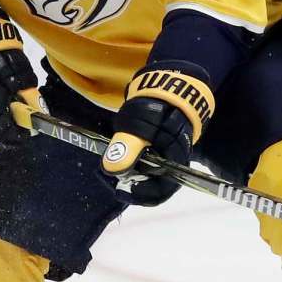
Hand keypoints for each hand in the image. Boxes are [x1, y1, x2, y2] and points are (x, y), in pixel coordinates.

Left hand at [101, 63, 213, 205]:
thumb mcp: (141, 126)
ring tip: (107, 167)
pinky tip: (115, 157)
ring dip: (125, 175)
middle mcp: (171, 165)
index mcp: (174, 163)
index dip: (139, 195)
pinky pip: (140, 166)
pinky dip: (127, 165)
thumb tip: (110, 169)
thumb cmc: (158, 107)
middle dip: (127, 184)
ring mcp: (162, 159)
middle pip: (150, 187)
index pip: (160, 192)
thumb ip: (127, 147)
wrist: (166, 86)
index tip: (118, 189)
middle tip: (106, 176)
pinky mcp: (153, 151)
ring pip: (143, 177)